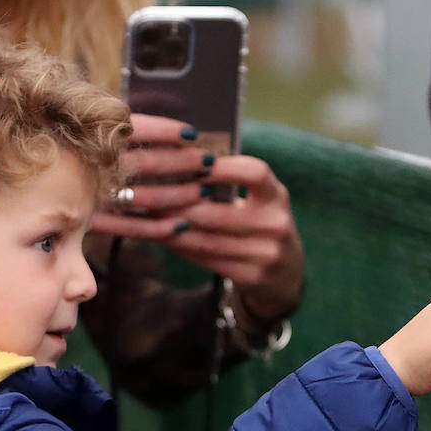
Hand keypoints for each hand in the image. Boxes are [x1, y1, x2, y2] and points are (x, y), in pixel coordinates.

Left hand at [93, 114, 303, 318]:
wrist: (287, 271)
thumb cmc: (260, 219)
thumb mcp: (258, 197)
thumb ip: (229, 179)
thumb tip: (177, 154)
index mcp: (277, 196)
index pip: (254, 174)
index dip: (222, 167)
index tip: (192, 160)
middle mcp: (275, 224)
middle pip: (217, 212)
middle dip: (177, 202)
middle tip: (143, 190)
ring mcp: (264, 254)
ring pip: (204, 238)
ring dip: (169, 226)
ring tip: (143, 214)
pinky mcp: (250, 276)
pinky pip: (204, 258)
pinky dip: (178, 245)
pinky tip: (158, 234)